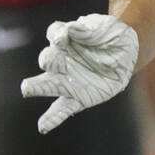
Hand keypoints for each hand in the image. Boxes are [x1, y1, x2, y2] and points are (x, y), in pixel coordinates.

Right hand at [20, 13, 137, 133]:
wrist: (126, 53)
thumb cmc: (110, 36)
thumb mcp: (103, 28)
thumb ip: (86, 30)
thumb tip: (69, 29)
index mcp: (66, 38)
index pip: (55, 33)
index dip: (57, 34)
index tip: (63, 37)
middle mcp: (62, 58)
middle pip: (48, 59)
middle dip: (47, 60)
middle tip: (47, 61)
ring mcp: (68, 79)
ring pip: (48, 83)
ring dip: (38, 86)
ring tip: (27, 90)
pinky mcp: (78, 98)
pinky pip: (61, 109)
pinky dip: (51, 118)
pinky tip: (43, 127)